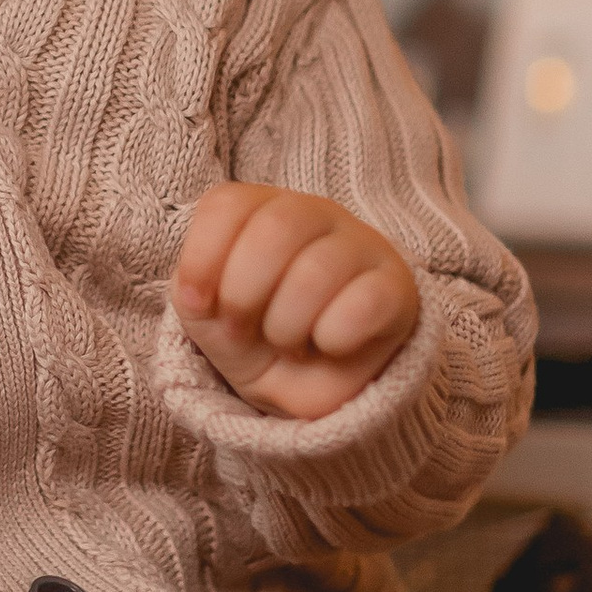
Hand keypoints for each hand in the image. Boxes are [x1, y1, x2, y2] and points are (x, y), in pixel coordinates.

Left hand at [170, 184, 419, 421]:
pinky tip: (329, 345)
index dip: (202, 258)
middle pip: (275, 228)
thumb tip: (198, 293)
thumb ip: (194, 291)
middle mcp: (316, 214)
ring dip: (285, 325)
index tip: (199, 303)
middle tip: (243, 327)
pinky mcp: (396, 288)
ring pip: (317, 270)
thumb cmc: (257, 337)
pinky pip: (364, 303)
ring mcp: (362, 246)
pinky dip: (333, 337)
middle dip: (243, 293)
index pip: (228, 204)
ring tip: (287, 342)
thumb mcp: (210, 316)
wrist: (310, 387)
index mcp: (263, 207)